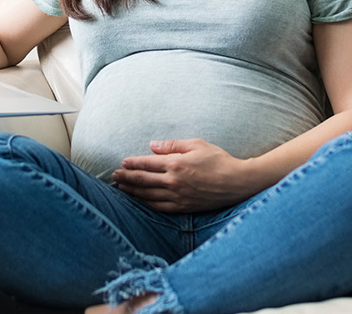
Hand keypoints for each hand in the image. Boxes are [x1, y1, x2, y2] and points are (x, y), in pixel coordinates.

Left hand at [112, 139, 265, 212]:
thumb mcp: (197, 145)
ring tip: (121, 189)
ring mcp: (178, 196)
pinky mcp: (183, 207)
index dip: (132, 163)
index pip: (147, 163)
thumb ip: (173, 145)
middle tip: (114, 177)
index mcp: (176, 164)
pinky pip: (159, 207)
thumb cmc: (219, 160)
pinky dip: (146, 205)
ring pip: (148, 196)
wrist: (237, 182)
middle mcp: (174, 181)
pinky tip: (140, 202)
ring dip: (132, 192)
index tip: (122, 163)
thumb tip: (152, 146)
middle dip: (126, 178)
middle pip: (143, 180)